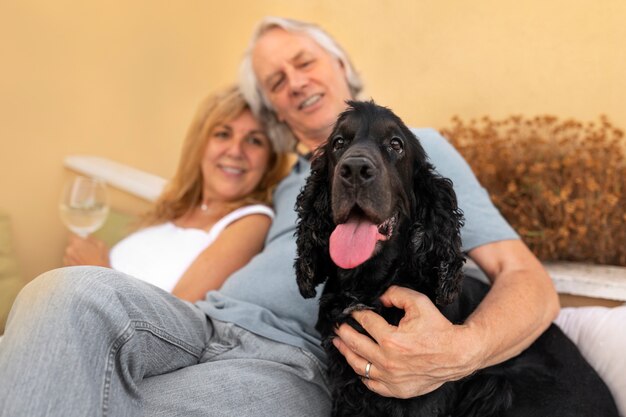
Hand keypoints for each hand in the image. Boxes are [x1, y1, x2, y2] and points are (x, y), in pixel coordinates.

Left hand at [63, 234, 110, 266]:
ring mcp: (66, 260)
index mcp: (77, 243)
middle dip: (78, 248)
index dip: (78, 238)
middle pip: (71, 245)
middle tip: (87, 253)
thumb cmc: (101, 262)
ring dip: (75, 256)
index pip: (71, 235)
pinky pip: (69, 262)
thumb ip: (93, 238)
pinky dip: (74, 263)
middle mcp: (69, 250)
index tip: (82, 241)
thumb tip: (88, 236)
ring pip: (70, 254)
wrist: (96, 279)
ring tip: (86, 261)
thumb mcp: (102, 246)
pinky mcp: (66, 268)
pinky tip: (83, 266)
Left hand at [332, 285, 480, 397]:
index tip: (350, 311)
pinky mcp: (397, 389)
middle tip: (337, 326)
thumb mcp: (419, 302)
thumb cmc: (438, 329)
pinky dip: (362, 374)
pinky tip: (358, 364)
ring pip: (359, 366)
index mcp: (391, 339)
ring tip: (339, 343)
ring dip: (346, 352)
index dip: (356, 314)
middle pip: (355, 344)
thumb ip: (396, 293)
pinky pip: (371, 384)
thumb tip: (379, 297)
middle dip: (343, 332)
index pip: (365, 322)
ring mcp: (391, 378)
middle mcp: (388, 360)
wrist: (457, 354)